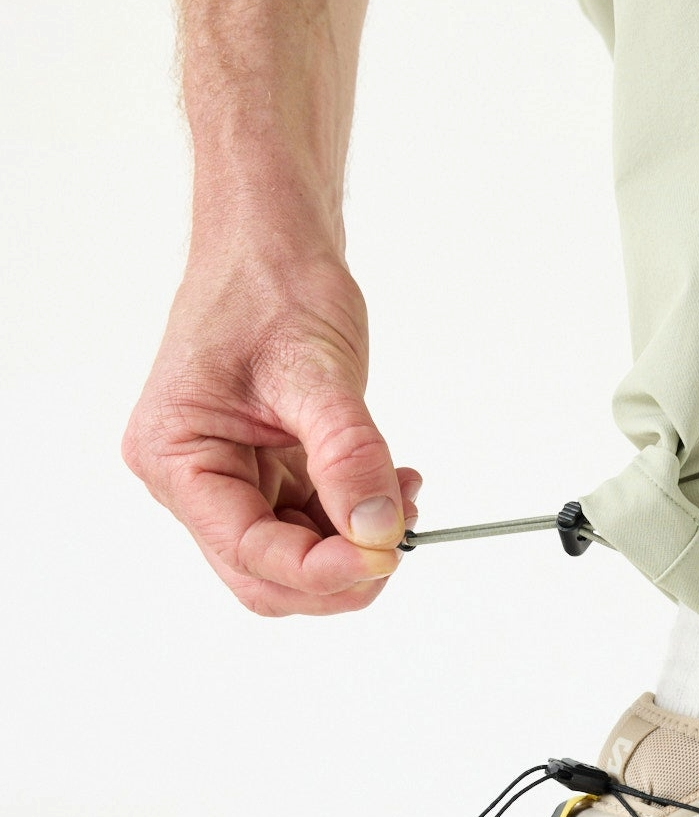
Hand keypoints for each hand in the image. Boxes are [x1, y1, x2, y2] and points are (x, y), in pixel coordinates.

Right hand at [124, 245, 420, 617]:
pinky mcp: (266, 473)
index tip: (384, 555)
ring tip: (404, 499)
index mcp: (174, 454)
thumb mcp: (316, 371)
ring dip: (354, 547)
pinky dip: (357, 520)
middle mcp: (190, 478)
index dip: (318, 568)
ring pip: (293, 557)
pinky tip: (394, 488)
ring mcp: (228, 479)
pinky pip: (312, 524)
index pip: (246, 548)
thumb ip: (348, 455)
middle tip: (398, 547)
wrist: (273, 243)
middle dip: (335, 573)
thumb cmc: (270, 285)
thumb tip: (378, 529)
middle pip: (263, 573)